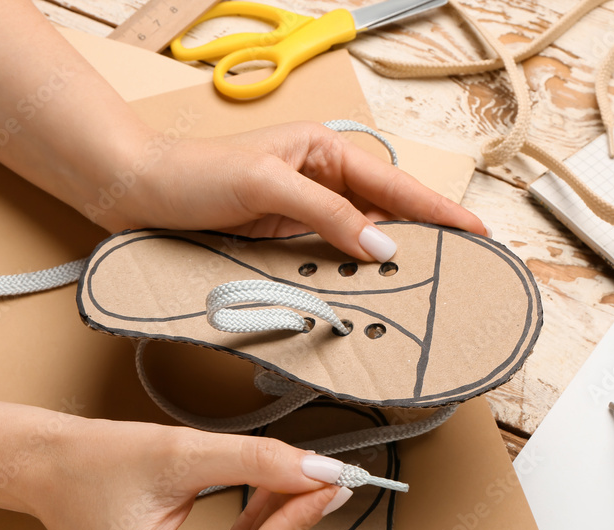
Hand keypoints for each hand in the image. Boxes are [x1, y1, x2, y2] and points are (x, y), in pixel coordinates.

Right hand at [30, 416, 350, 529]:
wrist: (49, 468)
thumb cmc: (96, 463)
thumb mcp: (183, 452)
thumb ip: (256, 462)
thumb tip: (316, 471)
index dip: (297, 521)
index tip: (331, 484)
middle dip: (290, 521)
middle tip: (323, 477)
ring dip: (275, 525)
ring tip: (299, 479)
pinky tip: (271, 496)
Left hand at [98, 121, 487, 261]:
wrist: (138, 193)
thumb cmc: (193, 172)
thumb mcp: (265, 184)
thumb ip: (325, 213)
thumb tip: (378, 244)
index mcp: (324, 151)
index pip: (393, 184)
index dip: (437, 210)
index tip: (475, 230)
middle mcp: (321, 182)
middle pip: (386, 214)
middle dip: (423, 241)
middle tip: (460, 270)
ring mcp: (306, 214)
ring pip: (361, 241)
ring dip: (387, 264)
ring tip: (424, 288)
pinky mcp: (287, 241)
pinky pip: (332, 259)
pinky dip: (352, 276)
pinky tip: (369, 292)